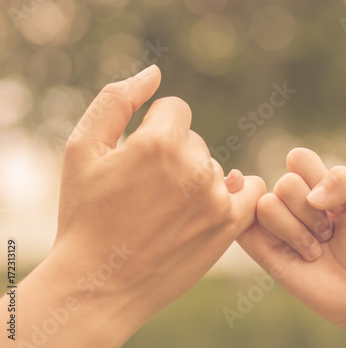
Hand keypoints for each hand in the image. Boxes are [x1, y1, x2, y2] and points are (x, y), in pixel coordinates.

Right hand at [9, 65, 264, 346]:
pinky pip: (252, 191)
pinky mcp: (230, 226)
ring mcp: (216, 198)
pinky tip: (214, 203)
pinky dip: (237, 193)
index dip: (153, 129)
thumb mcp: (82, 149)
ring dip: (197, 180)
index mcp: (159, 142)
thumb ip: (117, 100)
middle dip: (173, 155)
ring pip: (215, 168)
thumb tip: (154, 73)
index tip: (138, 157)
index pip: (175, 110)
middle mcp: (194, 166)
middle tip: (147, 190)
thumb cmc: (85, 215)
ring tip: (166, 212)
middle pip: (194, 141)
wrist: (100, 283)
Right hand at [238, 148, 345, 329]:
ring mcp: (271, 221)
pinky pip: (248, 226)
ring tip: (314, 248)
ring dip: (298, 232)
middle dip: (314, 214)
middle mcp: (287, 197)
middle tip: (328, 233)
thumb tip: (310, 196)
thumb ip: (344, 178)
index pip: (297, 158)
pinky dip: (277, 236)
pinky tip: (296, 253)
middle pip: (286, 183)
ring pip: (268, 205)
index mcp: (310, 180)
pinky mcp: (258, 244)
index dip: (318, 179)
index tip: (339, 205)